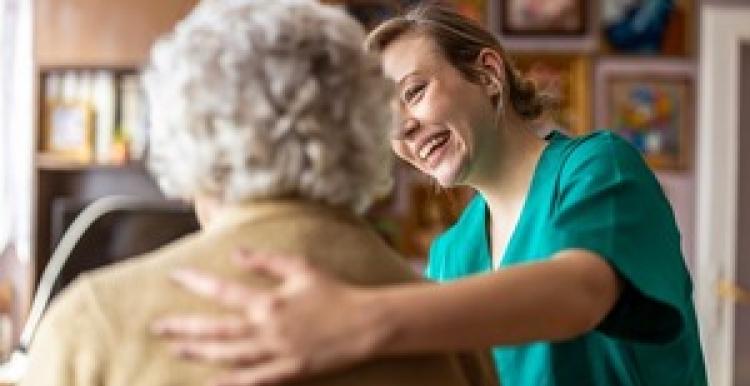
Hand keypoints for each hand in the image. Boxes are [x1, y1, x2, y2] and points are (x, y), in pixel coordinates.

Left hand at [151, 250, 384, 385]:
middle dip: (183, 327)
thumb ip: (266, 260)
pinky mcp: (287, 372)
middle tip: (157, 326)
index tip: (174, 275)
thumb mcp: (301, 268)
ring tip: (176, 348)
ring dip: (199, 352)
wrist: (365, 324)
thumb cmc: (334, 292)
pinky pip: (252, 381)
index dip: (195, 283)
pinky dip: (228, 384)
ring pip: (228, 356)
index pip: (223, 291)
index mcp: (270, 301)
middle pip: (216, 329)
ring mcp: (276, 353)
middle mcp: (267, 329)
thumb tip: (235, 253)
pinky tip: (208, 383)